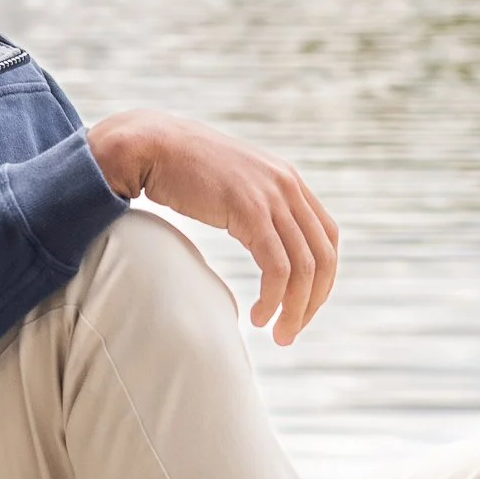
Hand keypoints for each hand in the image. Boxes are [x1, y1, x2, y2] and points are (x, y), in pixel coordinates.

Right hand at [87, 109, 338, 344]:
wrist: (151, 145)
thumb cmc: (182, 169)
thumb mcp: (232, 185)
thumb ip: (253, 205)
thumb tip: (258, 235)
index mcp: (288, 181)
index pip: (327, 237)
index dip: (322, 278)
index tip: (301, 306)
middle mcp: (288, 186)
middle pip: (324, 256)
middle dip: (312, 301)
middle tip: (291, 331)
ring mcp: (271, 197)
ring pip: (304, 266)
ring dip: (295, 308)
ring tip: (277, 334)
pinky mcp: (249, 210)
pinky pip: (276, 266)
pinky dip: (273, 298)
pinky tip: (257, 316)